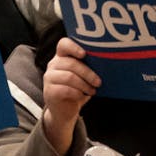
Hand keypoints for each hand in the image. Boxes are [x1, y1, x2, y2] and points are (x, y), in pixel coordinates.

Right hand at [41, 38, 99, 152]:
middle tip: (98, 82)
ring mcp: (49, 78)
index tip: (84, 54)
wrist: (65, 111)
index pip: (63, 44)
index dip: (73, 47)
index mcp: (62, 57)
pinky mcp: (49, 91)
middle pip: (71, 63)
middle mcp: (53, 65)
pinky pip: (65, 89)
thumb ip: (88, 67)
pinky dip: (77, 93)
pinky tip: (82, 96)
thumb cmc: (77, 90)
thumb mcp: (83, 76)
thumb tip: (107, 63)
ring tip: (92, 90)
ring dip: (84, 84)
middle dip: (87, 73)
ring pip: (69, 77)